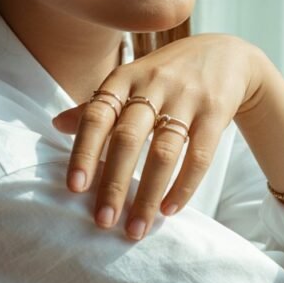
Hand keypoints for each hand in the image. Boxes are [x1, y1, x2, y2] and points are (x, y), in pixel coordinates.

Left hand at [52, 34, 262, 239]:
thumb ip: (98, 105)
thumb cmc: (167, 74)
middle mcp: (153, 84)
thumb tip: (56, 125)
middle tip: (103, 221)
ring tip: (136, 228)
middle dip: (113, 183)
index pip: (97, 115)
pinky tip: (169, 210)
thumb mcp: (131, 80)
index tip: (74, 188)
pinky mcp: (215, 111)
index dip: (83, 151)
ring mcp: (186, 97)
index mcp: (124, 78)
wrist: (227, 54)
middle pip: (127, 138)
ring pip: (163, 152)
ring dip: (147, 195)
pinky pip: (199, 155)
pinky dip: (183, 186)